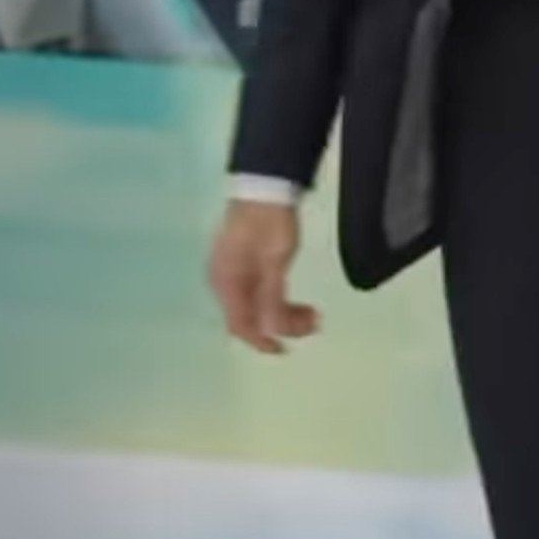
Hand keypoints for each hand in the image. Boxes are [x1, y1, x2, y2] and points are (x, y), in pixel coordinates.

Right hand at [208, 197, 320, 353]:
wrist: (264, 188)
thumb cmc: (270, 223)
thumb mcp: (275, 260)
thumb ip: (272, 296)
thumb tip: (272, 329)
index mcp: (226, 282)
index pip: (240, 324)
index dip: (262, 341)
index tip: (285, 350)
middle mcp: (224, 282)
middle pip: (249, 318)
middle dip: (280, 326)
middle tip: (314, 323)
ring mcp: (233, 274)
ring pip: (256, 307)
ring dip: (283, 314)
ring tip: (313, 314)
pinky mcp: (245, 266)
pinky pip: (259, 294)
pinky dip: (278, 301)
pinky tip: (299, 303)